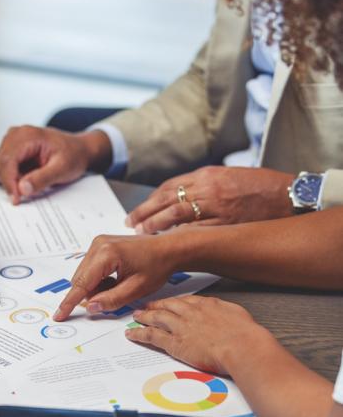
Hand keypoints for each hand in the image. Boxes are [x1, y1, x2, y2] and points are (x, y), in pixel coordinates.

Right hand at [0, 125, 111, 204]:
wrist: (78, 149)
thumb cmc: (73, 155)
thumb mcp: (62, 169)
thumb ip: (42, 179)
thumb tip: (22, 189)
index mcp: (27, 136)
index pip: (7, 161)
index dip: (9, 183)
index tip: (16, 200)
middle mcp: (15, 134)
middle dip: (11, 182)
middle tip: (30, 189)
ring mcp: (12, 140)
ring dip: (13, 179)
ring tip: (33, 178)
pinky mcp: (11, 148)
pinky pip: (4, 168)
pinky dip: (14, 176)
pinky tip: (30, 175)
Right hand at [54, 233, 180, 320]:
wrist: (167, 249)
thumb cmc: (156, 266)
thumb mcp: (136, 289)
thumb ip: (112, 300)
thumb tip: (91, 307)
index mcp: (106, 254)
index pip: (82, 284)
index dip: (69, 302)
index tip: (59, 315)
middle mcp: (98, 245)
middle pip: (80, 279)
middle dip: (91, 294)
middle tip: (114, 297)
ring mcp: (98, 243)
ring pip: (84, 275)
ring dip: (96, 287)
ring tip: (119, 285)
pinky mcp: (100, 245)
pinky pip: (90, 268)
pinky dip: (99, 279)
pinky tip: (116, 279)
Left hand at [126, 166, 294, 233]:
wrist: (286, 195)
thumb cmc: (257, 186)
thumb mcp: (226, 176)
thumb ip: (201, 185)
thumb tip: (177, 197)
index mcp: (205, 175)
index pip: (168, 187)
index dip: (150, 200)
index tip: (137, 211)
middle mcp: (207, 188)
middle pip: (166, 199)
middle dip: (145, 212)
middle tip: (131, 222)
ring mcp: (215, 205)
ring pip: (176, 214)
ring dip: (155, 224)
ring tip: (142, 232)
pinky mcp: (225, 222)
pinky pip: (195, 229)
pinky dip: (178, 235)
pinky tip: (165, 241)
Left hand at [126, 296, 275, 374]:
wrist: (243, 346)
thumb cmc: (246, 335)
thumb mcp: (237, 314)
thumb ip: (226, 313)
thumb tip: (226, 314)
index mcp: (206, 305)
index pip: (185, 301)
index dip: (173, 302)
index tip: (168, 303)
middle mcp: (190, 312)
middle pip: (167, 306)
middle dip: (155, 306)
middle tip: (145, 306)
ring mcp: (181, 326)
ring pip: (156, 318)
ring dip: (144, 316)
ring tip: (136, 316)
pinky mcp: (175, 343)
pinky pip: (152, 336)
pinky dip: (140, 334)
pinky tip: (132, 334)